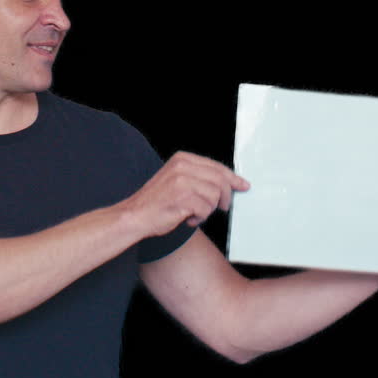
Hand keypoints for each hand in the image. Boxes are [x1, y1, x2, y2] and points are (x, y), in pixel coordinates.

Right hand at [123, 151, 250, 236]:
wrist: (135, 215)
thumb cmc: (157, 202)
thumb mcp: (176, 180)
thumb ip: (198, 177)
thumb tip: (228, 184)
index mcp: (182, 159)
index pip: (216, 166)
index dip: (232, 178)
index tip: (243, 185)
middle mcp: (182, 166)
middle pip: (220, 180)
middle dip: (225, 196)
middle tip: (223, 207)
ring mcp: (182, 181)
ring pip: (214, 196)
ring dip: (208, 209)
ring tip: (193, 212)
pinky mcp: (182, 197)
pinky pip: (206, 209)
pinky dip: (199, 218)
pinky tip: (187, 218)